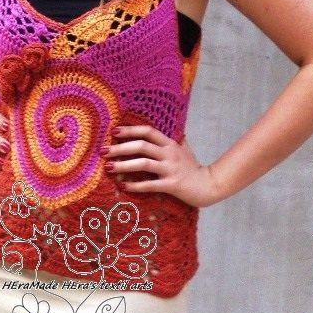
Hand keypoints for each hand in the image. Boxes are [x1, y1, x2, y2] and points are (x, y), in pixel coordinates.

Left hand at [102, 125, 218, 207]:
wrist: (209, 185)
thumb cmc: (193, 168)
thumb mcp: (185, 149)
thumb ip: (176, 139)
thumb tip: (173, 127)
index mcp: (170, 144)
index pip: (148, 131)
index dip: (131, 130)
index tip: (114, 131)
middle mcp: (170, 154)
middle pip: (142, 146)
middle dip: (120, 148)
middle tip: (103, 151)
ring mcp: (171, 169)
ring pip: (144, 164)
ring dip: (124, 165)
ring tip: (108, 168)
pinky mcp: (172, 185)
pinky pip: (150, 185)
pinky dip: (135, 185)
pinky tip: (123, 186)